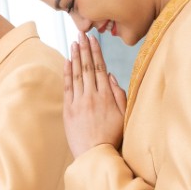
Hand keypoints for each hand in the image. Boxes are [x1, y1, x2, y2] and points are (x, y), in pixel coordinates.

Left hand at [64, 33, 126, 157]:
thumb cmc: (113, 137)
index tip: (93, 39)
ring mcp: (79, 103)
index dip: (96, 52)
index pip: (100, 68)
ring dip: (75, 57)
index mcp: (107, 96)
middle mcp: (92, 96)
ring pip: (76, 74)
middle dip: (84, 49)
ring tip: (73, 43)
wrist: (95, 155)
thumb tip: (110, 75)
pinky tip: (67, 61)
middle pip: (87, 67)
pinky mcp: (69, 110)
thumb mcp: (124, 115)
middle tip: (81, 33)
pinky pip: (67, 87)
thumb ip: (119, 94)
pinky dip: (67, 73)